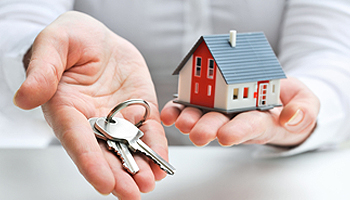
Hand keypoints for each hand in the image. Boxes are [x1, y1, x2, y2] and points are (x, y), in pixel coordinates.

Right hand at [14, 11, 167, 198]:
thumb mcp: (53, 45)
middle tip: (132, 193)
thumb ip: (42, 70)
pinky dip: (155, 147)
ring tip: (150, 183)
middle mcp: (92, 119)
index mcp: (67, 108)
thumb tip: (25, 97)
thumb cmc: (72, 39)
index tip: (103, 183)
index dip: (89, 161)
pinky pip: (148, 131)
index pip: (77, 139)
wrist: (98, 38)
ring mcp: (117, 117)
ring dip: (139, 168)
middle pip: (104, 152)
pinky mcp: (138, 110)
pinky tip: (161, 164)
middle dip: (118, 175)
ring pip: (127, 148)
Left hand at [161, 77, 319, 146]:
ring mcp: (222, 110)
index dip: (239, 131)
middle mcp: (238, 118)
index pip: (251, 127)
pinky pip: (192, 105)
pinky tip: (170, 113)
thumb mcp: (306, 103)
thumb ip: (303, 110)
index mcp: (261, 120)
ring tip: (181, 122)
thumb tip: (291, 117)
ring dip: (190, 120)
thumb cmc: (288, 101)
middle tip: (198, 134)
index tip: (227, 136)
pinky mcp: (209, 101)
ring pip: (204, 117)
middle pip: (222, 125)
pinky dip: (179, 109)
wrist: (275, 95)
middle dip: (209, 129)